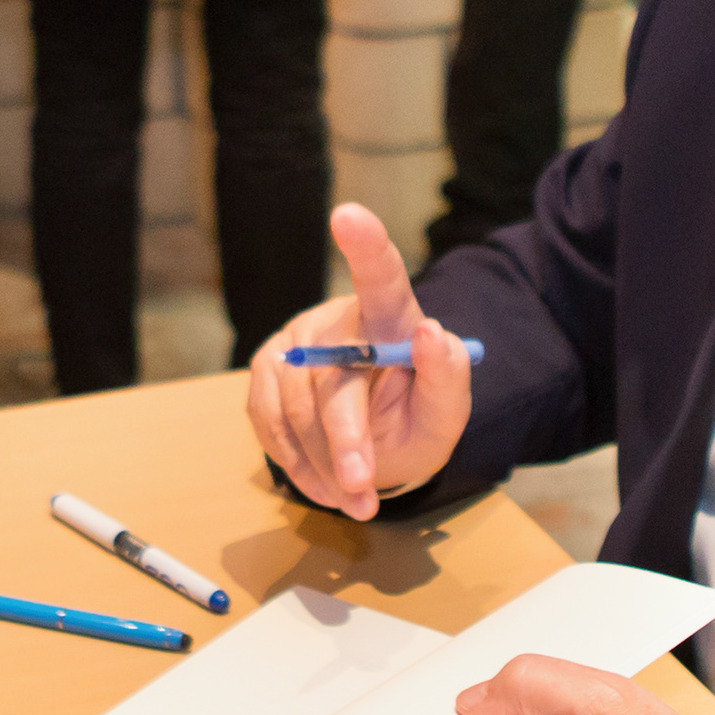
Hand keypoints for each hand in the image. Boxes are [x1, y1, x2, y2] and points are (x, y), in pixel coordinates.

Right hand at [243, 204, 474, 519]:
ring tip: (354, 499)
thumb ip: (449, 378)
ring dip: (323, 465)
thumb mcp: (447, 413)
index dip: (365, 245)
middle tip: (362, 490)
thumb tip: (432, 333)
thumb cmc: (416, 419)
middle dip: (347, 441)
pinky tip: (324, 483)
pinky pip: (270, 424)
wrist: (380, 446)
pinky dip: (296, 464)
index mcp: (392, 316)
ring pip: (296, 409)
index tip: (348, 215)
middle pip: (332, 378)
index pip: (381, 276)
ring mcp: (294, 344)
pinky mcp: (265, 373)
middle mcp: (337, 319)